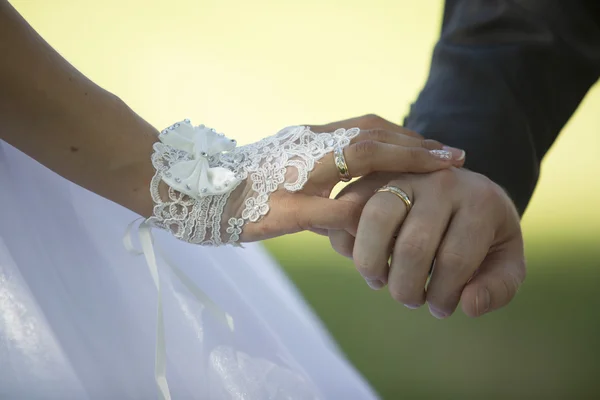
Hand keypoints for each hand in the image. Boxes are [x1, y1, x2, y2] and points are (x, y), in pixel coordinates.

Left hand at [149, 121, 464, 245]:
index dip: (413, 159)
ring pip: (364, 128)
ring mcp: (308, 136)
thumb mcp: (286, 219)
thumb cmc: (241, 210)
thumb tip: (377, 214)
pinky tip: (386, 156)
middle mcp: (316, 138)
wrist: (199, 191)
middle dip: (415, 143)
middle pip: (376, 131)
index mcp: (315, 156)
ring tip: (428, 154)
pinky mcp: (302, 141)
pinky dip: (378, 141)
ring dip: (399, 139)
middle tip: (452, 156)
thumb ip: (333, 215)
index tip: (449, 164)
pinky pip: (351, 133)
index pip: (375, 152)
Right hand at [314, 115, 524, 317]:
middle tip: (411, 299)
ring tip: (380, 280)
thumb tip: (468, 306)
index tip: (441, 308)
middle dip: (406, 288)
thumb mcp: (506, 259)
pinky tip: (364, 257)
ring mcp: (405, 173)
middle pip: (413, 245)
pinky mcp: (375, 176)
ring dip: (371, 263)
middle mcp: (441, 181)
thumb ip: (498, 288)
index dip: (443, 295)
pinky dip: (347, 240)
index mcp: (480, 201)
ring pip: (375, 218)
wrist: (464, 186)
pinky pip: (348, 208)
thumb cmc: (484, 231)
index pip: (454, 259)